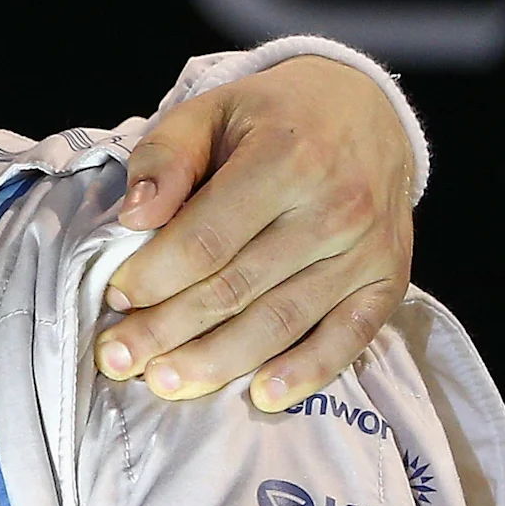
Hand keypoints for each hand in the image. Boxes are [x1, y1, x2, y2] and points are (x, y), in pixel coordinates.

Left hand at [94, 55, 416, 411]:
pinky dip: (308, 371)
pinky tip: (262, 396)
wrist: (365, 109)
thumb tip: (134, 218)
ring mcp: (367, 250)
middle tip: (119, 358)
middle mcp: (335, 209)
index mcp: (286, 160)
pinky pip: (350, 337)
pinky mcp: (389, 279)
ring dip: (219, 361)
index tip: (114, 296)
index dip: (154, 276)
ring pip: (282, 321)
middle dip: (169, 330)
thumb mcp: (209, 110)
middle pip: (237, 288)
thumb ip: (165, 157)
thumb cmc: (271, 115)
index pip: (206, 240)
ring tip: (165, 383)